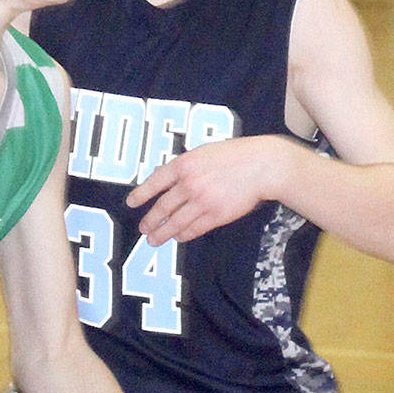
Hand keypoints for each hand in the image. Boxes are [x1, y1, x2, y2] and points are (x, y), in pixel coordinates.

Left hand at [127, 136, 287, 244]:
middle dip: (150, 221)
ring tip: (154, 240)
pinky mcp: (215, 215)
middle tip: (143, 230)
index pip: (155, 182)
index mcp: (185, 164)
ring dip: (162, 234)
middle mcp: (189, 183)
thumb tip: (165, 178)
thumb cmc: (236, 155)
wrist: (262, 166)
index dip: (141, 194)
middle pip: (162, 207)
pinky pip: (193, 229)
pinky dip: (183, 235)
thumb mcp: (204, 152)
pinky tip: (178, 237)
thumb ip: (185, 165)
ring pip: (175, 223)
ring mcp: (202, 201)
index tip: (131, 203)